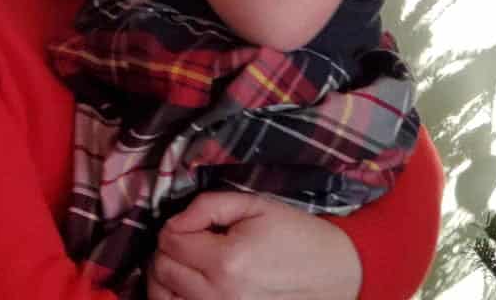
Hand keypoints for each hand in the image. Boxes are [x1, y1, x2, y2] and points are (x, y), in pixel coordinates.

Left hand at [147, 192, 361, 299]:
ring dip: (165, 276)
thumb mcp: (255, 205)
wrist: (334, 273)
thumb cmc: (296, 235)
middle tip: (186, 237)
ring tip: (182, 261)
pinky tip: (188, 284)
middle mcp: (221, 296)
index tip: (189, 221)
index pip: (170, 241)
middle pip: (162, 270)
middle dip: (166, 248)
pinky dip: (177, 298)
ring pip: (164, 299)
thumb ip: (209, 205)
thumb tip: (176, 218)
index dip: (173, 224)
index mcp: (228, 261)